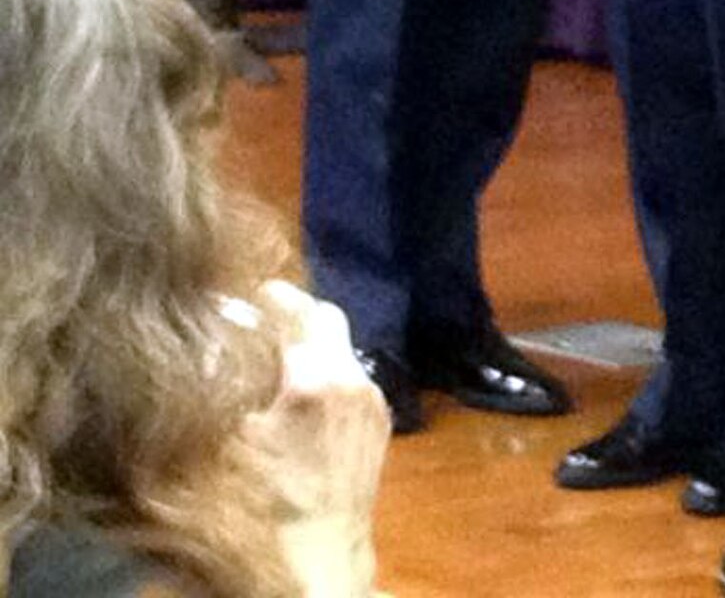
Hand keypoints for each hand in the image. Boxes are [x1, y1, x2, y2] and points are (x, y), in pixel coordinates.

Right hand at [242, 281, 388, 597]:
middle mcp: (352, 379)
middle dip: (295, 313)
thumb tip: (202, 350)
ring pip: (343, 348)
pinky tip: (301, 401)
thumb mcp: (222, 447)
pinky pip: (353, 379)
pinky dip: (328, 374)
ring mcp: (372, 403)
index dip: (266, 296)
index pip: (295, 306)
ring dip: (313, 345)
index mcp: (314, 377)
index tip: (241, 297)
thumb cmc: (261, 511)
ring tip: (275, 362)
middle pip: (327, 317)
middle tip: (260, 320)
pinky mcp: (379, 428)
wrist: (315, 571)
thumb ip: (216, 388)